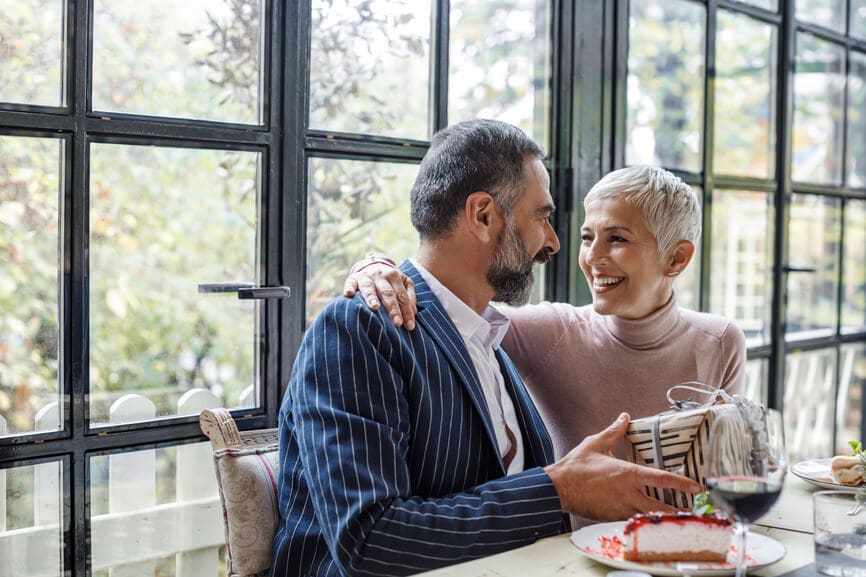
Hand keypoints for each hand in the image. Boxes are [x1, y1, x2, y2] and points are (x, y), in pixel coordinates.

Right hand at [343, 254, 417, 329]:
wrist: (372, 264)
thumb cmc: (389, 280)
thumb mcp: (403, 283)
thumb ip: (409, 296)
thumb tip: (414, 313)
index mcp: (395, 276)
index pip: (402, 296)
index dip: (407, 311)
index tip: (410, 326)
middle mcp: (381, 275)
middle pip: (388, 293)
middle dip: (393, 308)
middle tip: (397, 323)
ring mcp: (366, 276)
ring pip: (369, 287)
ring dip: (371, 297)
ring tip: (374, 307)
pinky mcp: (353, 278)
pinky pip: (350, 282)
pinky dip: (349, 288)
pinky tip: (348, 294)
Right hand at [544, 413, 701, 520]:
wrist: (558, 488)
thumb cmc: (576, 466)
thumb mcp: (596, 444)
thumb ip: (614, 432)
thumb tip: (624, 417)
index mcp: (628, 474)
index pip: (662, 479)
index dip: (682, 484)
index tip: (697, 488)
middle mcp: (628, 493)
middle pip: (661, 507)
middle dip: (677, 512)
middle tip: (690, 513)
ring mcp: (621, 508)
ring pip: (648, 518)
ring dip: (661, 520)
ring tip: (673, 521)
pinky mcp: (612, 518)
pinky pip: (632, 522)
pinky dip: (641, 523)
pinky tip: (646, 522)